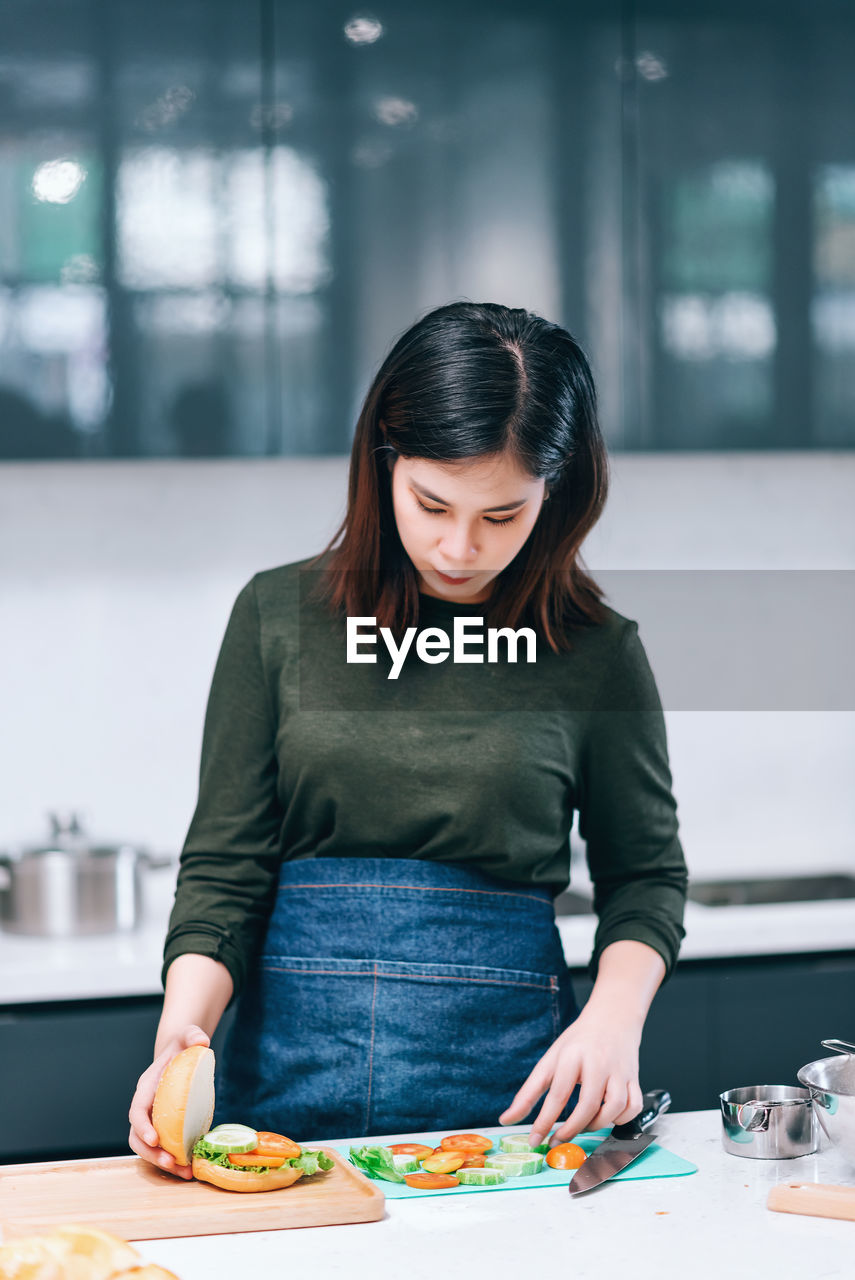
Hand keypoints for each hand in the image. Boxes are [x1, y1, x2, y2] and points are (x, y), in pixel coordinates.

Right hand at [128, 1025, 210, 1177]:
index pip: (137, 1111)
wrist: (180, 1053)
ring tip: (185, 1173)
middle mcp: (146, 1107)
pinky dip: (176, 1161)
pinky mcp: (167, 1128)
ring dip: (163, 1164)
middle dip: (151, 1154)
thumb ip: (192, 1035)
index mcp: (146, 1088)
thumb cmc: (181, 1046)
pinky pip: (166, 1149)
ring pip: (149, 1149)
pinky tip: (192, 1168)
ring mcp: (155, 1120)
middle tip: (171, 1164)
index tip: (155, 1139)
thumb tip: (202, 1041)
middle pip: (138, 1138)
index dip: (142, 1127)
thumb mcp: (187, 1035)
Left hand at [498, 1008, 643, 1145]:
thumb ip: (529, 1092)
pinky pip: (633, 1107)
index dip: (545, 1121)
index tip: (535, 1140)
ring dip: (597, 1124)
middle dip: (571, 1129)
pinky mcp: (635, 1078)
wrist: (612, 1018)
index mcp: (573, 1055)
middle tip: (558, 1139)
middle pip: (588, 1105)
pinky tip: (607, 1116)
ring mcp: (619, 1070)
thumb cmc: (579, 1042)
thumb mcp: (550, 1060)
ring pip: (614, 1108)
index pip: (558, 1093)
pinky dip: (621, 1119)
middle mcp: (598, 1062)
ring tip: (583, 1124)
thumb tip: (507, 1119)